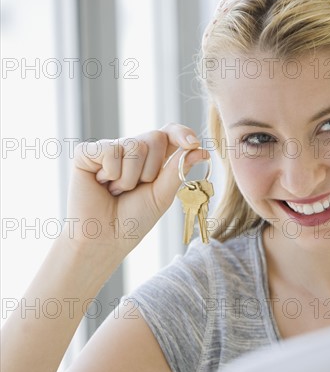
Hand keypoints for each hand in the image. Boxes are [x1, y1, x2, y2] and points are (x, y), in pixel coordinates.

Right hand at [64, 123, 209, 255]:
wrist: (106, 238)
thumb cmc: (134, 219)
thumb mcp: (162, 195)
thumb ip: (178, 170)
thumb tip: (202, 150)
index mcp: (152, 158)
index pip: (169, 132)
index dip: (181, 133)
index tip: (192, 143)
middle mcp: (131, 149)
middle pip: (155, 137)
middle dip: (151, 170)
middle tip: (135, 189)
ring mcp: (109, 149)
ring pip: (134, 146)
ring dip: (130, 178)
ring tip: (116, 191)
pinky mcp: (86, 153)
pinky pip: (110, 150)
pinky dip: (111, 173)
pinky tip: (101, 184)